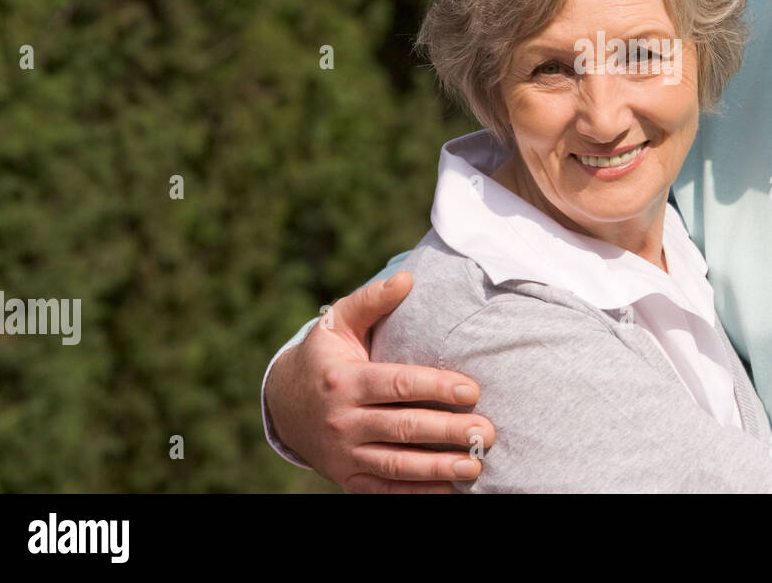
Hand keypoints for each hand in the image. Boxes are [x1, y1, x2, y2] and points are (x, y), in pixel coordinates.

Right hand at [264, 272, 495, 492]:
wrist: (283, 404)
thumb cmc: (324, 356)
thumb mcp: (338, 322)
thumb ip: (372, 300)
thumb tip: (407, 278)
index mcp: (343, 381)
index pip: (398, 385)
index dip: (437, 387)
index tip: (473, 390)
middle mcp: (342, 420)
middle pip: (403, 428)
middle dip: (448, 431)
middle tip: (488, 432)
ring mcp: (343, 453)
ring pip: (396, 464)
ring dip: (438, 468)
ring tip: (475, 466)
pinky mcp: (347, 478)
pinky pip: (384, 489)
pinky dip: (416, 493)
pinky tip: (448, 489)